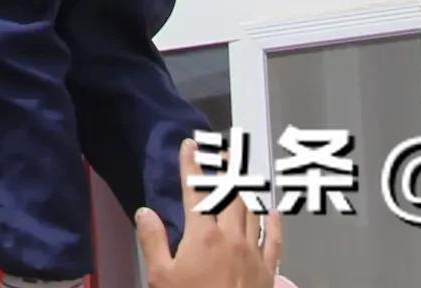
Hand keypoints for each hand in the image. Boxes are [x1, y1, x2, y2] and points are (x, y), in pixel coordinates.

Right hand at [139, 139, 282, 287]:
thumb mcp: (160, 278)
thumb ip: (153, 242)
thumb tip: (146, 211)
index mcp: (203, 236)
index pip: (196, 191)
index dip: (192, 166)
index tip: (191, 146)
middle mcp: (232, 237)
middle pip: (231, 194)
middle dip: (226, 169)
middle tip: (223, 150)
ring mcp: (254, 253)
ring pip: (253, 211)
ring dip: (247, 189)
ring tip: (244, 173)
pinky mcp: (269, 271)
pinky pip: (274, 241)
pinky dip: (273, 223)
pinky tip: (273, 212)